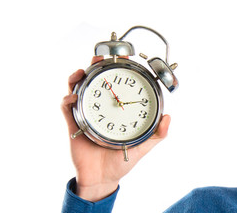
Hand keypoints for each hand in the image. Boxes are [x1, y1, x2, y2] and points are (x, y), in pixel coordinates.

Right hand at [61, 56, 170, 201]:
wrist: (101, 179)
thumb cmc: (121, 162)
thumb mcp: (143, 146)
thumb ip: (157, 133)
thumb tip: (169, 117)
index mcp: (118, 111)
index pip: (118, 86)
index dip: (119, 71)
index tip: (124, 58)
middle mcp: (102, 109)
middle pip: (96, 82)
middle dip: (96, 67)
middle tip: (100, 58)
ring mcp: (86, 115)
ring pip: (78, 89)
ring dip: (78, 77)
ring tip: (83, 71)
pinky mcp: (74, 124)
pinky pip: (67, 108)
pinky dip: (68, 99)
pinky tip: (74, 96)